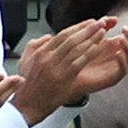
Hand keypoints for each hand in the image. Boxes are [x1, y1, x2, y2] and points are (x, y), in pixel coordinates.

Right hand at [7, 17, 127, 123]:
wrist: (27, 105)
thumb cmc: (28, 86)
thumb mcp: (24, 62)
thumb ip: (35, 46)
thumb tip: (47, 36)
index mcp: (40, 53)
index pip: (62, 34)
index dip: (78, 27)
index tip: (89, 22)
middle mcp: (48, 58)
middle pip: (71, 39)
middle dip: (88, 29)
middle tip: (100, 23)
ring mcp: (57, 68)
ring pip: (77, 48)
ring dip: (92, 38)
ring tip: (103, 31)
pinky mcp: (65, 77)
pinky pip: (81, 61)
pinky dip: (91, 52)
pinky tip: (99, 46)